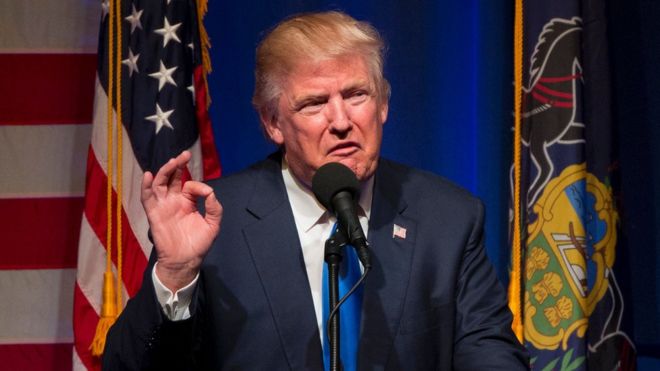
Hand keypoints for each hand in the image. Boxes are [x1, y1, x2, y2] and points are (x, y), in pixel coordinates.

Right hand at [141, 151, 221, 291]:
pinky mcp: (154, 213)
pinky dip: (146, 186)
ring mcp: (163, 206)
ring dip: (165, 171)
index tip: (204, 193)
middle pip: (172, 177)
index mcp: (187, 201)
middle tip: (184, 154)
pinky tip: (148, 175)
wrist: (185, 261)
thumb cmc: (198, 243)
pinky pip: (147, 198)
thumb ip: (214, 207)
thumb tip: (210, 192)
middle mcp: (173, 200)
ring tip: (172, 162)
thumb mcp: (213, 224)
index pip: (189, 184)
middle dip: (177, 165)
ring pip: (160, 183)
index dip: (197, 185)